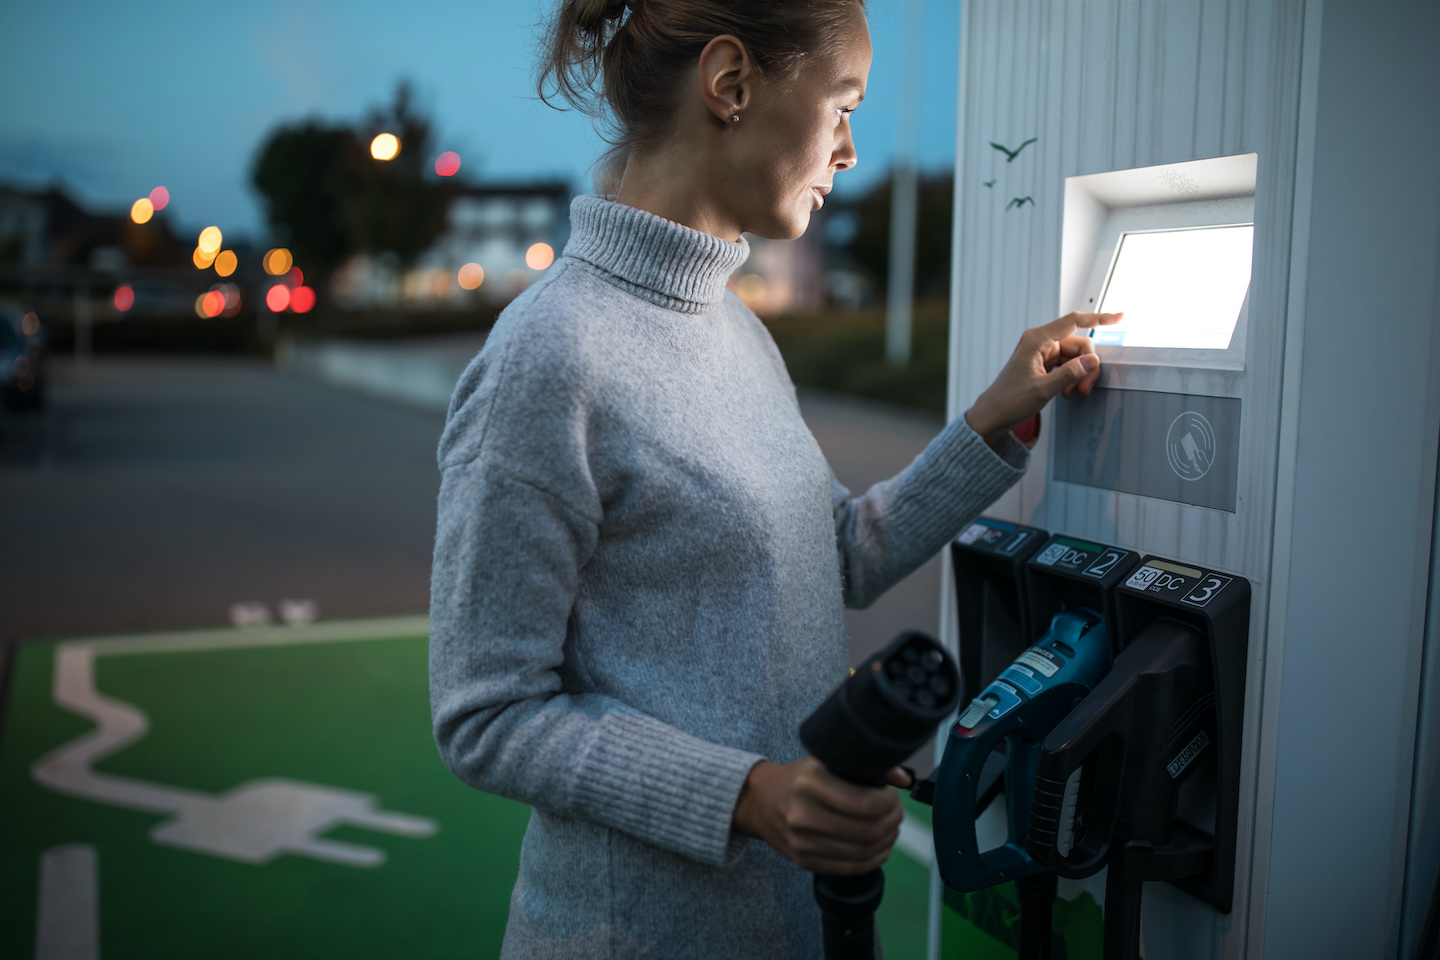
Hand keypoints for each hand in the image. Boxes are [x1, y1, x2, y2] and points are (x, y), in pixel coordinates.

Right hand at [732, 758, 908, 874]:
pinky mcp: (805, 861)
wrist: (758, 802)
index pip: (864, 804)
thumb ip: (864, 766)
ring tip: (891, 829)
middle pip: (867, 831)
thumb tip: (903, 779)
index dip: (889, 803)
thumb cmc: (796, 778)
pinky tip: (879, 848)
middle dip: (892, 822)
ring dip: (886, 842)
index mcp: (810, 783)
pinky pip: (850, 868)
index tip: (892, 796)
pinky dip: (873, 860)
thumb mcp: (824, 760)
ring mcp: (803, 842)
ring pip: (862, 853)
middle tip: (896, 813)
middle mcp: (804, 815)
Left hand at [965, 312, 1121, 446]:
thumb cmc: (1010, 400)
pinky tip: (1067, 392)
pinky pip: (1068, 364)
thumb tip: (1093, 360)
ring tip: (1073, 393)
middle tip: (1084, 389)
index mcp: (1037, 339)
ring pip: (1076, 356)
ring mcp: (1042, 352)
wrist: (994, 414)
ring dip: (1080, 374)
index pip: (1074, 321)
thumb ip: (1070, 374)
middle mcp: (1040, 341)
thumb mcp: (1043, 389)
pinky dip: (1072, 376)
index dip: (1099, 318)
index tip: (1121, 317)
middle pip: (1080, 344)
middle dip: (1088, 365)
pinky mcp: (1044, 362)